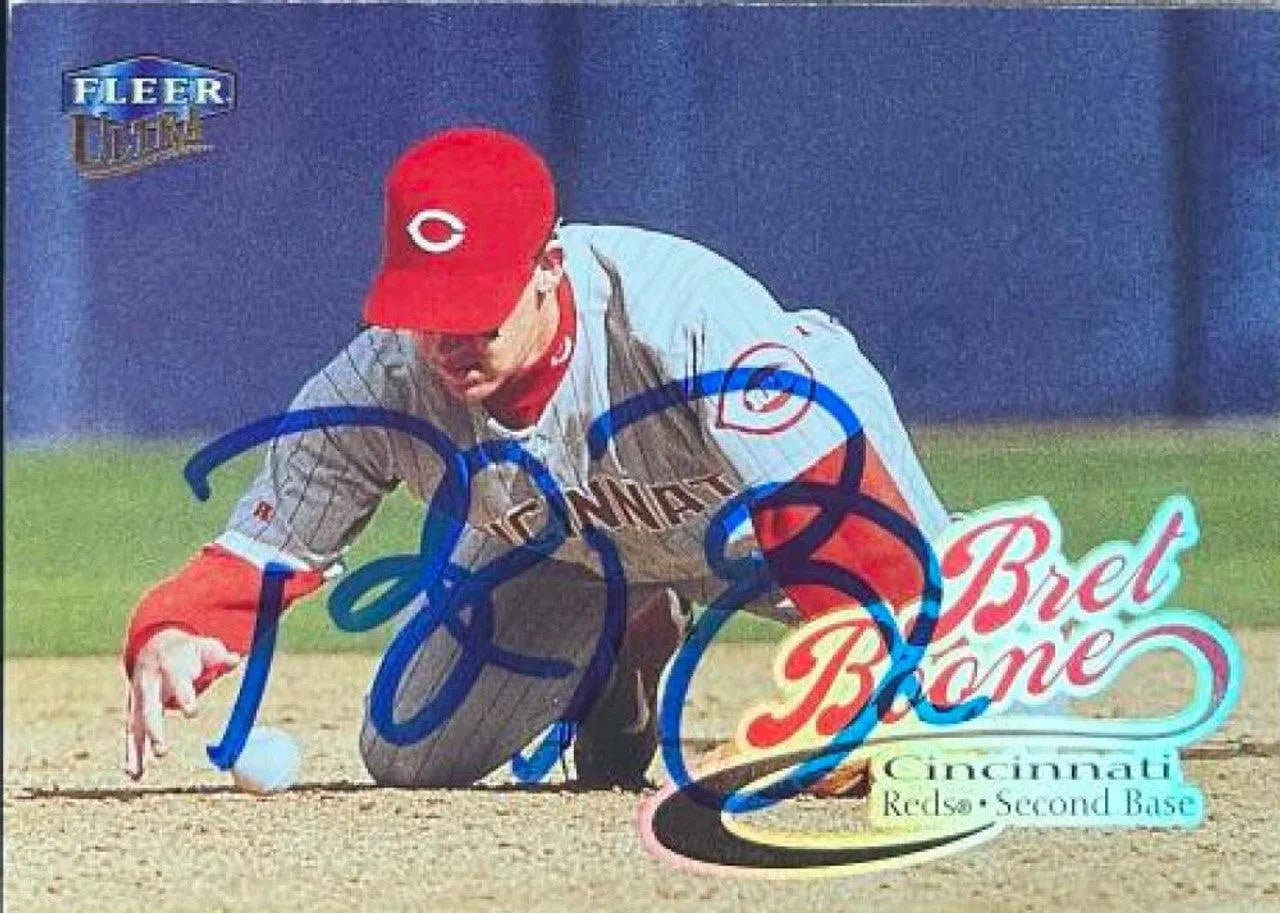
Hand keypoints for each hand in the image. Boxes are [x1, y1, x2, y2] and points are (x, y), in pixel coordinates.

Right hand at [123, 629, 239, 779]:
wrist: (155, 644)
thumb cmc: (188, 650)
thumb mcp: (205, 647)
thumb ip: (219, 656)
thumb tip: (236, 659)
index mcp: (170, 666)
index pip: (177, 681)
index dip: (184, 696)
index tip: (192, 713)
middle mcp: (150, 683)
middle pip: (150, 708)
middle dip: (154, 730)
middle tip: (162, 751)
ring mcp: (138, 698)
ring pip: (135, 725)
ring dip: (137, 749)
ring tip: (137, 773)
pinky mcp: (133, 710)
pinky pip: (131, 734)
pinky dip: (132, 753)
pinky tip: (134, 773)